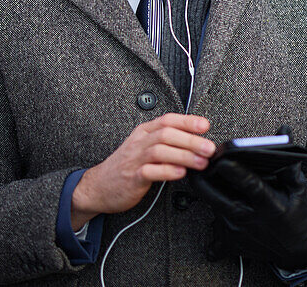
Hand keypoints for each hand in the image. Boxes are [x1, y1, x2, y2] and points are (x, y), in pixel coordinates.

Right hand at [71, 113, 213, 229]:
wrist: (97, 186)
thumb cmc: (126, 167)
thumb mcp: (144, 147)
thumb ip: (166, 142)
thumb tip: (197, 142)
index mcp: (144, 132)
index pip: (167, 120)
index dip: (188, 121)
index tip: (205, 125)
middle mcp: (139, 142)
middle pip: (167, 134)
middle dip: (191, 140)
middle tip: (209, 148)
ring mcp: (135, 159)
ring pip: (160, 151)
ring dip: (184, 156)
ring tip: (201, 162)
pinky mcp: (132, 178)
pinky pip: (150, 171)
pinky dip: (167, 171)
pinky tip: (180, 173)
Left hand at [192, 159, 306, 270]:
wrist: (299, 251)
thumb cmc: (299, 215)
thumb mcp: (299, 189)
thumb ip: (289, 160)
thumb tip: (283, 131)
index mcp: (269, 204)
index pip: (250, 184)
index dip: (236, 171)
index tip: (223, 158)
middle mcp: (250, 219)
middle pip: (217, 197)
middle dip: (202, 179)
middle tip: (196, 163)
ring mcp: (238, 233)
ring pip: (213, 209)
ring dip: (207, 193)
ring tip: (203, 177)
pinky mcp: (232, 244)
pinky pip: (213, 235)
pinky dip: (212, 227)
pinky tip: (214, 216)